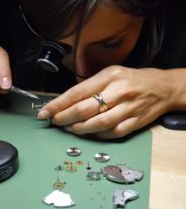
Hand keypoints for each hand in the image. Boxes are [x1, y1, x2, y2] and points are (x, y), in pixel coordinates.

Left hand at [38, 66, 180, 138]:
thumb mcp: (111, 73)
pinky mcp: (135, 123)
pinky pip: (113, 133)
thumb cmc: (132, 80)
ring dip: (79, 129)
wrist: (162, 88)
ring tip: (68, 129)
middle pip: (85, 109)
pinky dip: (98, 135)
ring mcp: (128, 109)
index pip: (77, 92)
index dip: (58, 104)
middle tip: (54, 122)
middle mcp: (119, 92)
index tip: (45, 112)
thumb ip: (91, 86)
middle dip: (65, 118)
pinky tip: (88, 134)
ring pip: (98, 124)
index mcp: (110, 76)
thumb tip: (66, 102)